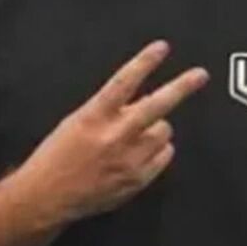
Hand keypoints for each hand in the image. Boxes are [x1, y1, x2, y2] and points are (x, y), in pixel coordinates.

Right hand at [20, 40, 208, 222]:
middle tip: (200, 75)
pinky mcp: (137, 180)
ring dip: (157, 127)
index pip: (124, 81)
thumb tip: (143, 98)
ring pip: (164, 130)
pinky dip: (159, 150)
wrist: (46, 197)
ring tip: (138, 133)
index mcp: (94, 116)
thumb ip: (110, 109)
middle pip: (157, 105)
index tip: (162, 48)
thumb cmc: (57, 157)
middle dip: (182, 86)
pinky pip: (165, 155)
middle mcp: (115, 136)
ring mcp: (129, 159)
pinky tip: (142, 152)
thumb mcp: (77, 121)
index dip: (145, 62)